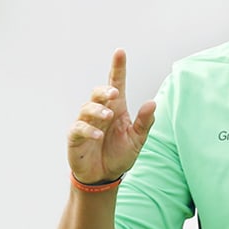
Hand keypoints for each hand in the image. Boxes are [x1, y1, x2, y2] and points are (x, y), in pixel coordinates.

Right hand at [67, 49, 155, 184]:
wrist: (104, 176)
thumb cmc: (120, 154)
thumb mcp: (137, 139)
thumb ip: (144, 122)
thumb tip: (152, 102)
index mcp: (117, 109)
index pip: (116, 83)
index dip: (118, 68)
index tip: (120, 52)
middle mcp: (100, 112)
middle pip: (98, 92)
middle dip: (104, 90)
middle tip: (114, 93)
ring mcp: (86, 123)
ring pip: (87, 108)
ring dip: (97, 110)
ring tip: (107, 116)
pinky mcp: (76, 137)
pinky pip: (78, 128)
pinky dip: (88, 129)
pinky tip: (99, 134)